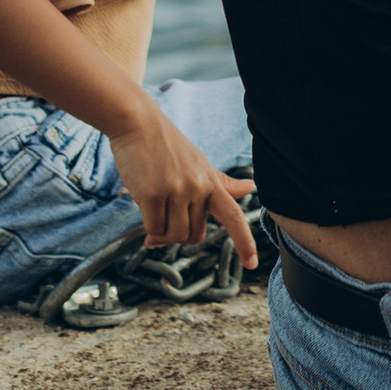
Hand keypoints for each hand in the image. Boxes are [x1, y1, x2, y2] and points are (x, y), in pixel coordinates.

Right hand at [111, 104, 260, 270]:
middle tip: (164, 224)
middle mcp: (198, 187)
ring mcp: (175, 191)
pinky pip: (153, 229)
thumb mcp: (199, 163)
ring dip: (162, 235)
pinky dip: (148, 229)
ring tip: (153, 218)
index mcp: (212, 182)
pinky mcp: (152, 194)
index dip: (245, 241)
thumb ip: (222, 182)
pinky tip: (144, 213)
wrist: (138, 124)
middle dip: (179, 236)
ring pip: (174, 236)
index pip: (234, 215)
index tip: (252, 264)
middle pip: (194, 236)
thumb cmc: (168, 146)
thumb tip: (251, 188)